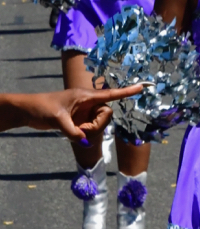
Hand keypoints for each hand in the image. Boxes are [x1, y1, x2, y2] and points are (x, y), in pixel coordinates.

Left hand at [0, 85, 144, 140]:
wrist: (29, 111)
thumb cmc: (43, 108)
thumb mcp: (58, 120)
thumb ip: (73, 132)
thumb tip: (84, 141)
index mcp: (85, 95)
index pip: (110, 94)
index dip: (126, 92)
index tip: (141, 87)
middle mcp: (87, 102)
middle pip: (105, 115)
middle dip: (97, 126)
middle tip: (81, 131)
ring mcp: (84, 112)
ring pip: (99, 123)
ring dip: (89, 131)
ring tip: (74, 132)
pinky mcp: (80, 119)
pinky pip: (90, 129)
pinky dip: (84, 134)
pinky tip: (72, 134)